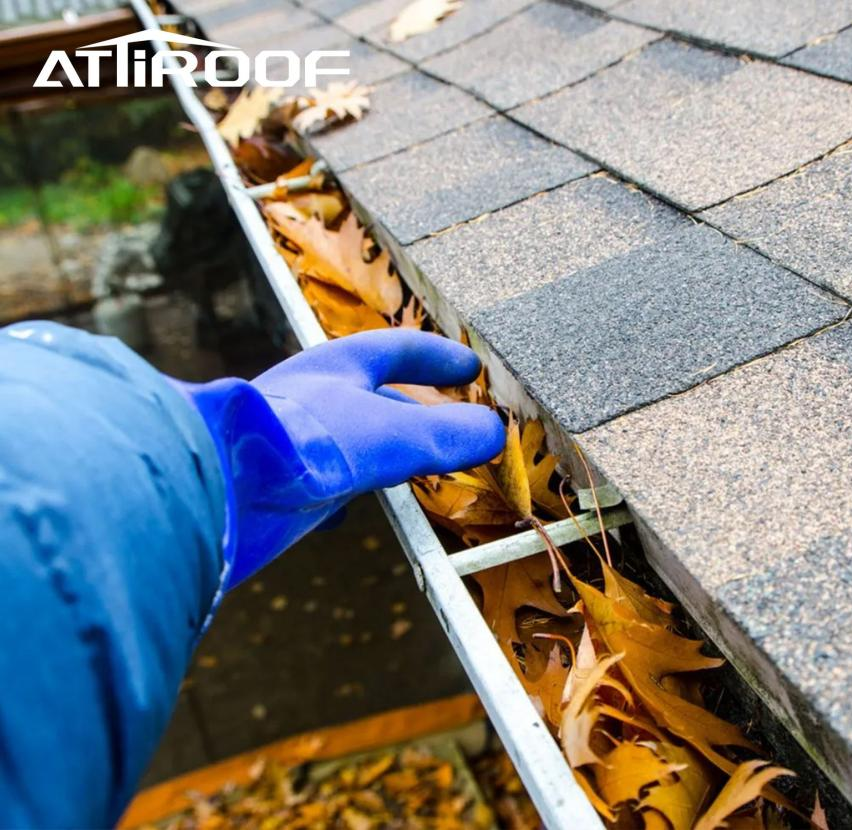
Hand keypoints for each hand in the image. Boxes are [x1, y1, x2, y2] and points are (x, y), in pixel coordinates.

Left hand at [172, 330, 504, 587]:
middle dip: (415, 408)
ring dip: (385, 452)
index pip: (397, 349)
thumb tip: (495, 432)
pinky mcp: (276, 483)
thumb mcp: (391, 434)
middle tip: (452, 423)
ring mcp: (293, 440)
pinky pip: (321, 481)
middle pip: (375, 395)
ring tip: (414, 469)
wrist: (216, 487)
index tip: (470, 366)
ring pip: (350, 440)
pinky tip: (347, 511)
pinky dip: (345, 491)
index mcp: (338, 366)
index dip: (437, 357)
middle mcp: (313, 398)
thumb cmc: (300, 441)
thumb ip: (445, 435)